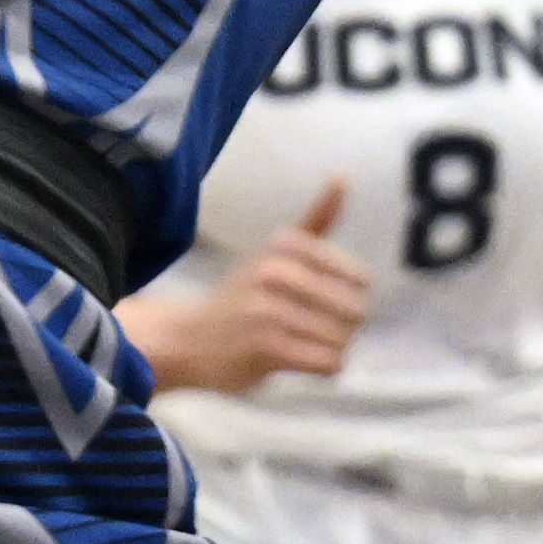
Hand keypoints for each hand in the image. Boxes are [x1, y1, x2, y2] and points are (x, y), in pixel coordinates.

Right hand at [151, 180, 368, 393]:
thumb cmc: (239, 296)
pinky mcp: (265, 348)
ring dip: (331, 350)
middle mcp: (278, 272)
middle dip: (342, 327)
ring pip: (342, 339)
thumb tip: (343, 175)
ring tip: (303, 347)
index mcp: (287, 245)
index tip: (319, 303)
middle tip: (312, 331)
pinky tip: (304, 363)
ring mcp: (269, 311)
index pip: (359, 280)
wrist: (183, 340)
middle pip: (355, 311)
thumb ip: (316, 219)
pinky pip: (328, 362)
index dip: (348, 298)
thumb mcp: (275, 250)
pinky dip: (325, 368)